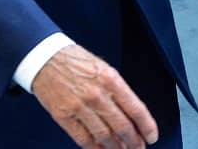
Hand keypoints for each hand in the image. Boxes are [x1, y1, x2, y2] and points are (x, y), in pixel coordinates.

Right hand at [32, 44, 157, 148]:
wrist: (45, 58)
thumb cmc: (75, 61)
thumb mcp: (103, 68)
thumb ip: (117, 90)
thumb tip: (130, 113)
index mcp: (110, 79)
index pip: (136, 109)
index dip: (147, 126)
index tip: (152, 136)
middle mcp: (97, 94)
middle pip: (122, 126)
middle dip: (134, 141)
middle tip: (139, 147)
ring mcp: (80, 107)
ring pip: (104, 136)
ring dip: (116, 147)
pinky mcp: (64, 116)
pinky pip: (83, 139)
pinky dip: (95, 148)